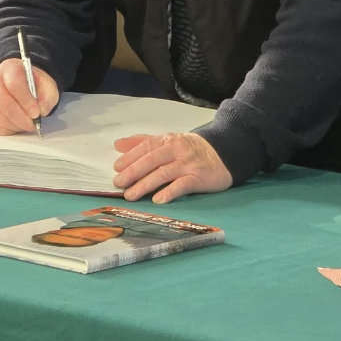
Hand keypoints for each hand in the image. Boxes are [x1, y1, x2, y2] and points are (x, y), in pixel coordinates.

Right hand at [0, 58, 58, 134]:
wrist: (21, 84)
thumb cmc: (33, 84)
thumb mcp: (47, 86)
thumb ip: (47, 97)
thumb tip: (41, 110)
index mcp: (10, 68)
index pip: (13, 83)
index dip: (25, 100)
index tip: (36, 112)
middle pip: (2, 100)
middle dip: (19, 117)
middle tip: (32, 123)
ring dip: (14, 125)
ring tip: (26, 124)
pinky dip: (6, 129)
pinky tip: (16, 125)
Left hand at [113, 132, 232, 203]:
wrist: (224, 153)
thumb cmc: (191, 149)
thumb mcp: (168, 141)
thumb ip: (143, 142)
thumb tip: (117, 144)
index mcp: (168, 140)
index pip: (145, 147)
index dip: (130, 157)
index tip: (116, 168)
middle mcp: (177, 150)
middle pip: (151, 160)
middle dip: (133, 172)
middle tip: (119, 183)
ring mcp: (188, 164)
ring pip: (163, 173)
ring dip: (145, 184)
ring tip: (131, 195)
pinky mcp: (199, 178)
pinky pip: (182, 185)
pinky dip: (169, 192)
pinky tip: (158, 199)